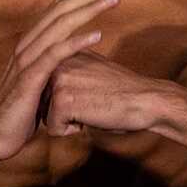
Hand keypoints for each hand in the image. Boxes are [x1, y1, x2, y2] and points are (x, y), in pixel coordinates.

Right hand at [0, 0, 119, 160]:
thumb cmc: (19, 112)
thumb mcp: (39, 83)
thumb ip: (53, 67)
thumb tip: (74, 63)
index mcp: (30, 43)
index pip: (58, 9)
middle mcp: (27, 45)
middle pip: (61, 9)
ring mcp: (27, 59)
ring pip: (59, 25)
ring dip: (88, 10)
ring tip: (112, 1)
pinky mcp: (30, 78)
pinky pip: (55, 55)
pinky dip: (76, 42)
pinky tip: (97, 35)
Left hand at [42, 50, 168, 135]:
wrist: (145, 100)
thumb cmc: (120, 91)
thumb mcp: (89, 70)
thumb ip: (68, 70)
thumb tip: (50, 81)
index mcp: (61, 55)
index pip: (43, 89)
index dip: (66, 101)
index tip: (88, 95)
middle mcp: (54, 64)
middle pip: (41, 103)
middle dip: (63, 112)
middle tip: (91, 102)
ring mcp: (57, 81)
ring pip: (45, 116)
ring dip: (67, 121)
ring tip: (91, 108)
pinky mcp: (62, 101)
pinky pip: (53, 129)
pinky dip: (72, 131)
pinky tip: (91, 118)